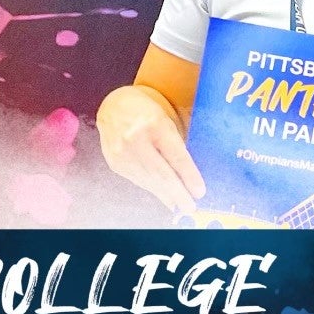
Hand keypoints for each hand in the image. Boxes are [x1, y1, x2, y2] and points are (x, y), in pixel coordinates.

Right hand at [96, 85, 204, 214]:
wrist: (114, 107)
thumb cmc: (146, 112)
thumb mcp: (166, 119)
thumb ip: (176, 143)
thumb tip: (188, 175)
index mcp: (154, 124)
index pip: (176, 156)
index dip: (189, 176)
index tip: (199, 191)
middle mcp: (136, 139)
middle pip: (161, 173)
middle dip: (178, 193)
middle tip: (191, 206)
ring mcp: (122, 153)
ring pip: (149, 181)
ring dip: (166, 195)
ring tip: (180, 204)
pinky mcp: (115, 163)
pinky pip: (138, 181)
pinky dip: (153, 189)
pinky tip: (163, 195)